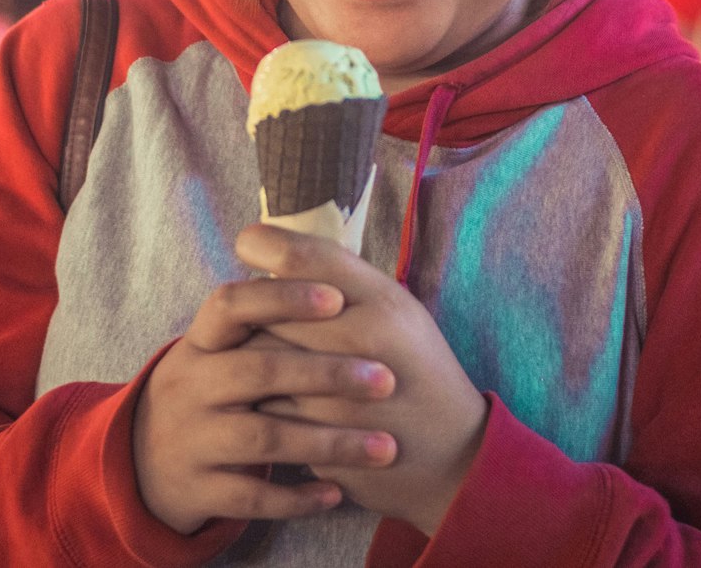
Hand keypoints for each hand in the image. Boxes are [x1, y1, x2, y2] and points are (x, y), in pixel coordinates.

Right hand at [133, 272, 398, 533]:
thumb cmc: (211, 389)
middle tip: (386, 379)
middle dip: (326, 373)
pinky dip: (296, 498)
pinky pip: (250, 498)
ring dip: (329, 441)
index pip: (231, 304)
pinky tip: (337, 492)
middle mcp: (190, 385)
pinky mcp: (198, 490)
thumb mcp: (221, 347)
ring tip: (385, 446)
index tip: (337, 298)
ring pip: (263, 438)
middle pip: (258, 370)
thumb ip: (264, 316)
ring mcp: (191, 439)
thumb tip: (328, 266)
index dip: (282, 297)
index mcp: (201, 341)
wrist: (146, 463)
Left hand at [236, 223, 488, 536]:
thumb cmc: (412, 365)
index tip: (250, 249)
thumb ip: (339, 277)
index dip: (264, 245)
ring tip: (256, 358)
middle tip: (249, 314)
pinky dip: (258, 405)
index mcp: (382, 298)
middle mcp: (364, 338)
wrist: (453, 454)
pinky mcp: (327, 442)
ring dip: (247, 359)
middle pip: (270, 309)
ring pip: (260, 362)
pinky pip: (268, 413)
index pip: (302, 256)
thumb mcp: (394, 307)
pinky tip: (268, 401)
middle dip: (250, 311)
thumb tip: (271, 245)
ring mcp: (344, 394)